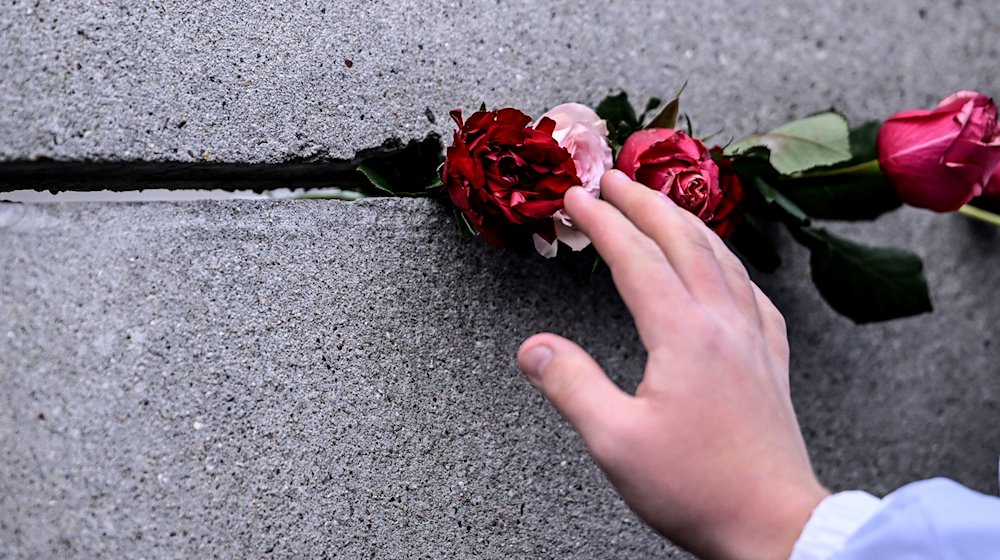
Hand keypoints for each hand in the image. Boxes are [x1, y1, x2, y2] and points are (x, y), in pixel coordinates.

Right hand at [518, 170, 828, 559]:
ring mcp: (753, 340)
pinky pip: (752, 291)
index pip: (635, 258)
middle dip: (643, 201)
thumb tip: (533, 348)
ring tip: (662, 203)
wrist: (773, 527)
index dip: (603, 222)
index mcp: (684, 335)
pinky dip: (729, 262)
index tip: (577, 198)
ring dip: (686, 221)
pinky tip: (724, 269)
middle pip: (682, 240)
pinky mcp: (769, 362)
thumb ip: (570, 385)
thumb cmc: (698, 489)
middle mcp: (723, 324)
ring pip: (722, 257)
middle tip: (612, 178)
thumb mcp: (615, 442)